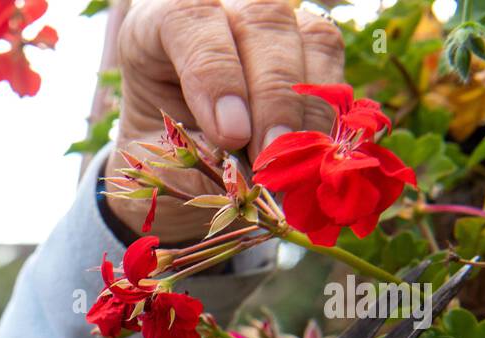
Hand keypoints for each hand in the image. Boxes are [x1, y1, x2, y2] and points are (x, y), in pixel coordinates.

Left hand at [106, 0, 345, 243]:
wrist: (173, 160)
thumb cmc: (154, 153)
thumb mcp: (153, 160)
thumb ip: (191, 158)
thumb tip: (246, 173)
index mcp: (156, 25)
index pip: (191, 18)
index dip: (216, 74)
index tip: (230, 134)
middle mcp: (220, 8)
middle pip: (261, 20)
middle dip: (272, 93)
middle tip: (269, 154)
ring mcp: (269, 22)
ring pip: (309, 36)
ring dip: (306, 106)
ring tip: (292, 162)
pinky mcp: (307, 43)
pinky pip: (332, 64)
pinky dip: (325, 112)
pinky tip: (309, 153)